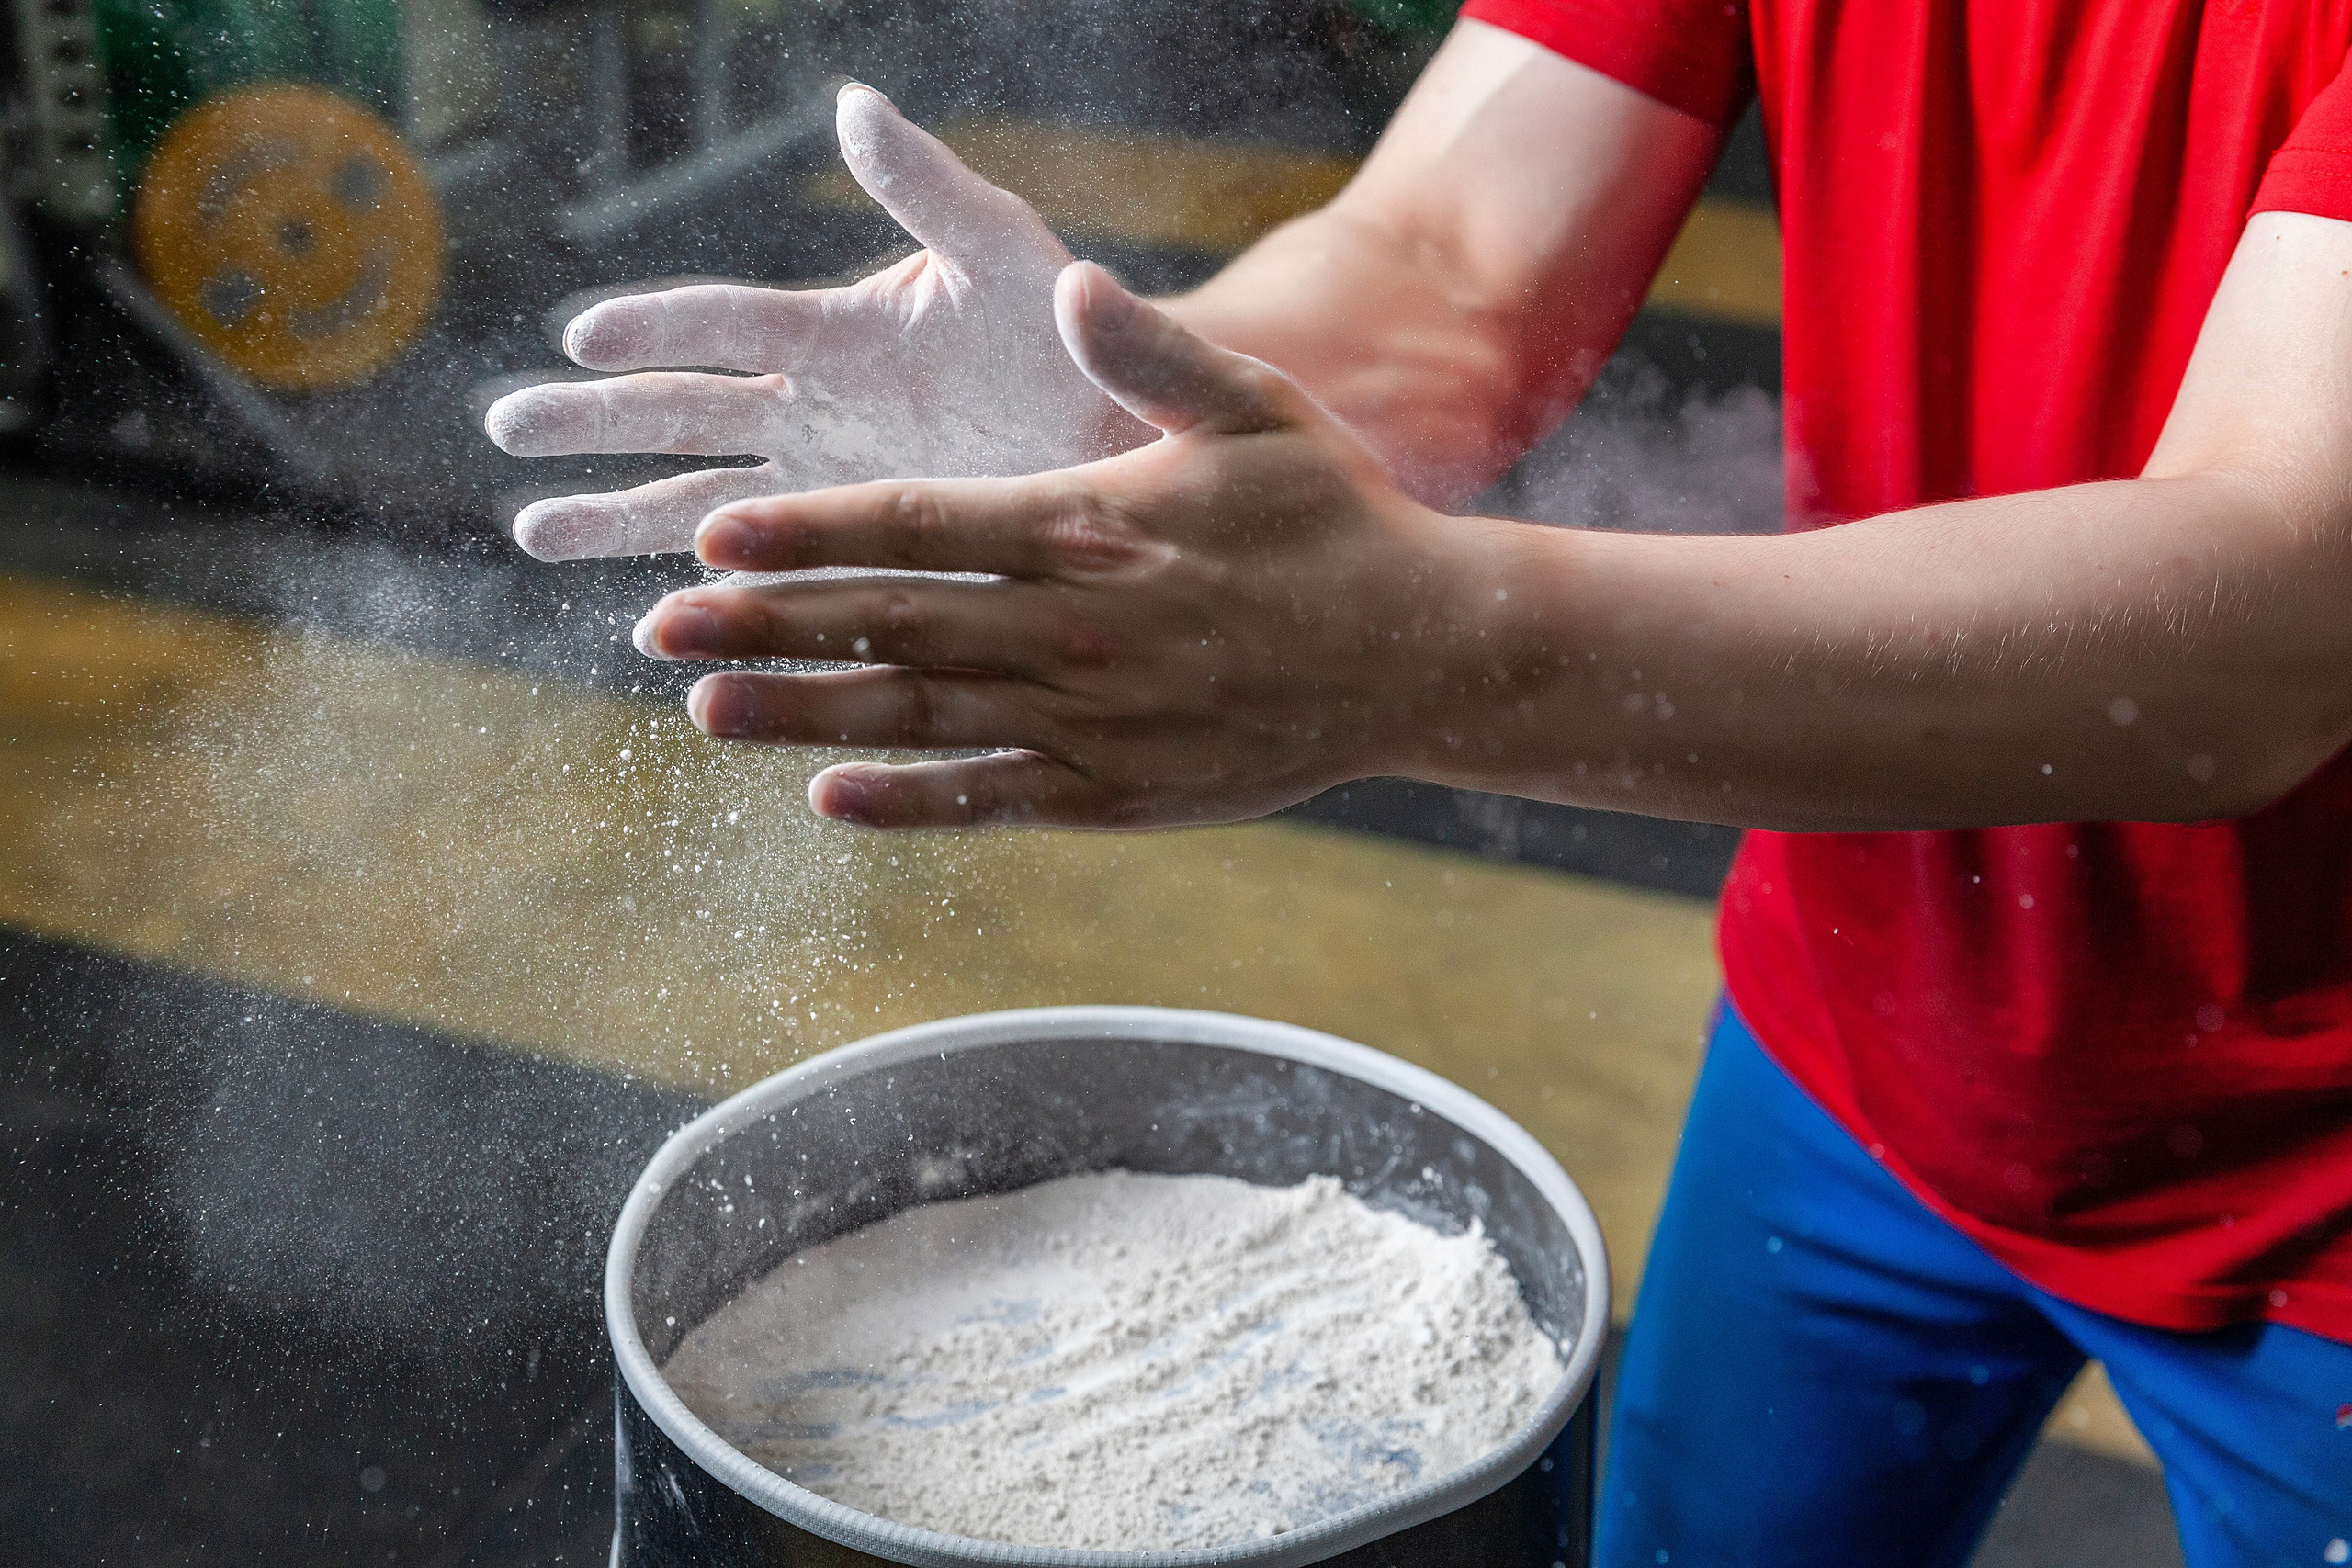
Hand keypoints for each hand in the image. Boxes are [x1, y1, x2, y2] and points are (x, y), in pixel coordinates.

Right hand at [483, 85, 1145, 560]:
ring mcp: (824, 483)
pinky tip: (643, 622)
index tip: (583, 336)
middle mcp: (811, 407)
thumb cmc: (1064, 330)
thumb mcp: (999, 251)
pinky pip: (761, 574)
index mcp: (835, 331)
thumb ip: (925, 188)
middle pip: (680, 414)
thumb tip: (854, 103)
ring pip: (697, 501)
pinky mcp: (851, 547)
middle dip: (592, 423)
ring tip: (534, 531)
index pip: (724, 323)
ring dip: (614, 517)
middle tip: (507, 431)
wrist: (1114, 426)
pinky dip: (706, 592)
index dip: (656, 329)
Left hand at [630, 262, 1518, 828]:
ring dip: (807, 717)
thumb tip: (1067, 287)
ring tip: (707, 714)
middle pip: (891, 628)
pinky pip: (996, 799)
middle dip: (766, 627)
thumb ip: (1152, 351)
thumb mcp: (1257, 407)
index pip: (918, 527)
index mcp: (1091, 528)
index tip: (715, 536)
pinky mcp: (1122, 791)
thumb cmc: (1336, 519)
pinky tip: (830, 797)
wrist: (1425, 654)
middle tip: (660, 633)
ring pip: (923, 720)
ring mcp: (1095, 721)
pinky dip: (912, 801)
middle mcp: (1076, 632)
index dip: (807, 532)